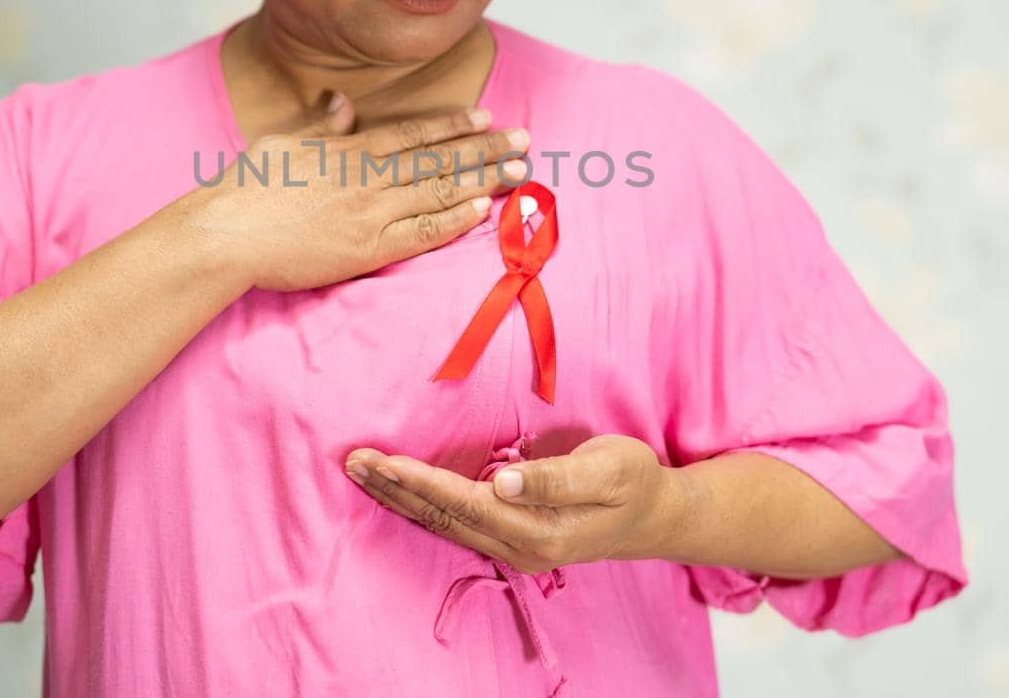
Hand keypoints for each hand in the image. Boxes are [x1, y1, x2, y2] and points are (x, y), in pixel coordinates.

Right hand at [183, 93, 529, 291]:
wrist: (226, 234)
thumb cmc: (246, 188)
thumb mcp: (284, 143)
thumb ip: (322, 126)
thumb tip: (343, 104)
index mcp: (348, 148)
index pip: (414, 132)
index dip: (454, 124)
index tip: (486, 115)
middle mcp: (367, 176)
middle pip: (438, 158)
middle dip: (485, 148)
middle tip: (525, 141)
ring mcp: (370, 213)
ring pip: (439, 191)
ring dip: (483, 180)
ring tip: (519, 172)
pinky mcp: (366, 251)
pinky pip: (421, 233)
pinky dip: (454, 220)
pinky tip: (484, 210)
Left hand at [343, 434, 676, 573]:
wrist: (655, 517)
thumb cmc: (635, 481)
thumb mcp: (609, 469)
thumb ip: (556, 478)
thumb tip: (504, 480)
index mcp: (540, 531)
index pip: (465, 503)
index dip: (422, 481)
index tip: (385, 460)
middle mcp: (519, 547)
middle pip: (443, 517)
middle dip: (395, 489)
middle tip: (352, 462)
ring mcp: (513, 549)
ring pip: (442, 525)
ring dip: (399, 499)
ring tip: (362, 472)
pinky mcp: (511, 540)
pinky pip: (455, 524)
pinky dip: (421, 506)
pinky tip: (398, 492)